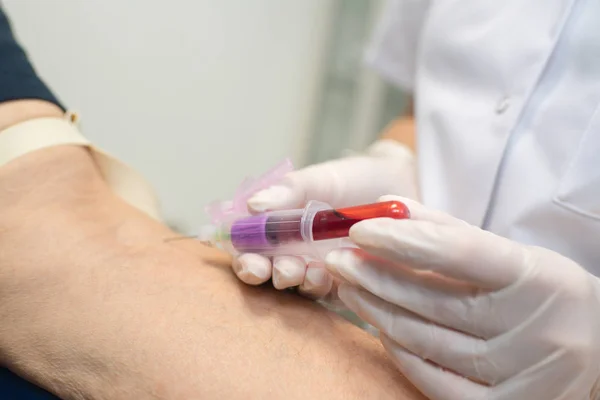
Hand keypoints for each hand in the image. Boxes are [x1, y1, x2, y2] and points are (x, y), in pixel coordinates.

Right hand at [232, 140, 417, 297]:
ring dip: (298, 283)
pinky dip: (325, 288)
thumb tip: (253, 205)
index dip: (244, 259)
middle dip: (270, 276)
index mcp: (278, 227)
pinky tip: (330, 277)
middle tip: (282, 270)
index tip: (251, 261)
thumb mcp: (318, 178)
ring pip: (297, 286)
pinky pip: (329, 294)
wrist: (400, 183)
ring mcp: (318, 268)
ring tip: (309, 272)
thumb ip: (287, 191)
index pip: (249, 249)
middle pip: (268, 273)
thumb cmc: (352, 178)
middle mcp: (292, 251)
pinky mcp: (345, 281)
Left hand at [326, 195, 599, 399]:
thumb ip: (446, 231)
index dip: (402, 239)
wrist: (594, 352)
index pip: (459, 252)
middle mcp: (532, 330)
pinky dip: (397, 350)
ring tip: (349, 286)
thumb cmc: (540, 294)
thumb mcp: (509, 255)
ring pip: (422, 339)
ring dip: (375, 309)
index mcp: (537, 278)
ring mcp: (517, 376)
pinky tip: (378, 326)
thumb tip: (386, 208)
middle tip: (339, 258)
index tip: (359, 228)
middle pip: (431, 299)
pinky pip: (430, 377)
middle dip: (373, 275)